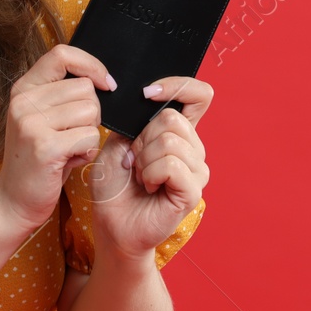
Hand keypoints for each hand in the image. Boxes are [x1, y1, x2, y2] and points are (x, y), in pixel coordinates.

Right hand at [0, 44, 113, 236]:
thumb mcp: (42, 119)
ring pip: (91, 112)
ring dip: (90, 133)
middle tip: (74, 135)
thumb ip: (62, 96)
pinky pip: (90, 136)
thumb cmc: (38, 160)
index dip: (91, 65)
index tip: (106, 84)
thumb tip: (103, 80)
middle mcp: (22, 101)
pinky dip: (88, 151)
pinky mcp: (44, 146)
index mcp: (23, 89)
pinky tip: (70, 161)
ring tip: (70, 149)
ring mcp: (30, 123)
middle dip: (92, 113)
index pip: (62, 55)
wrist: (14, 200)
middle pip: (85, 88)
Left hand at [87, 76, 212, 262]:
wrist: (112, 224)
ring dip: (144, 158)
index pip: (198, 95)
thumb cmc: (113, 185)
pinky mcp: (192, 191)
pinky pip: (171, 165)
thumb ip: (135, 121)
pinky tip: (147, 187)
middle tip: (134, 161)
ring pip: (170, 141)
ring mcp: (196, 170)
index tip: (147, 93)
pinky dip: (150, 173)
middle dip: (142, 138)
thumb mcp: (116, 143)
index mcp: (178, 133)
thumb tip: (149, 101)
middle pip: (173, 118)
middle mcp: (193, 149)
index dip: (178, 86)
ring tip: (139, 176)